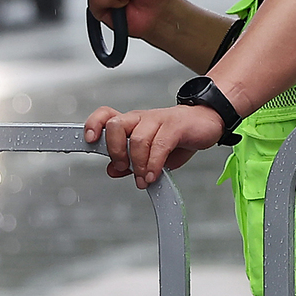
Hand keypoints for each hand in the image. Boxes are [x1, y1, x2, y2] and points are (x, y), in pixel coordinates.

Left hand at [83, 103, 225, 186]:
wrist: (207, 121)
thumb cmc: (177, 136)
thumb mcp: (150, 153)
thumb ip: (130, 162)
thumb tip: (111, 171)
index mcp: (132, 123)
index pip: (106, 115)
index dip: (93, 124)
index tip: (89, 140)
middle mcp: (141, 118)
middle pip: (115, 125)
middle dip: (114, 150)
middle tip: (121, 167)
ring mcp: (158, 120)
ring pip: (137, 138)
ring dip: (137, 164)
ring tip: (143, 180)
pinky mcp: (175, 126)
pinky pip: (159, 145)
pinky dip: (153, 164)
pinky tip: (152, 176)